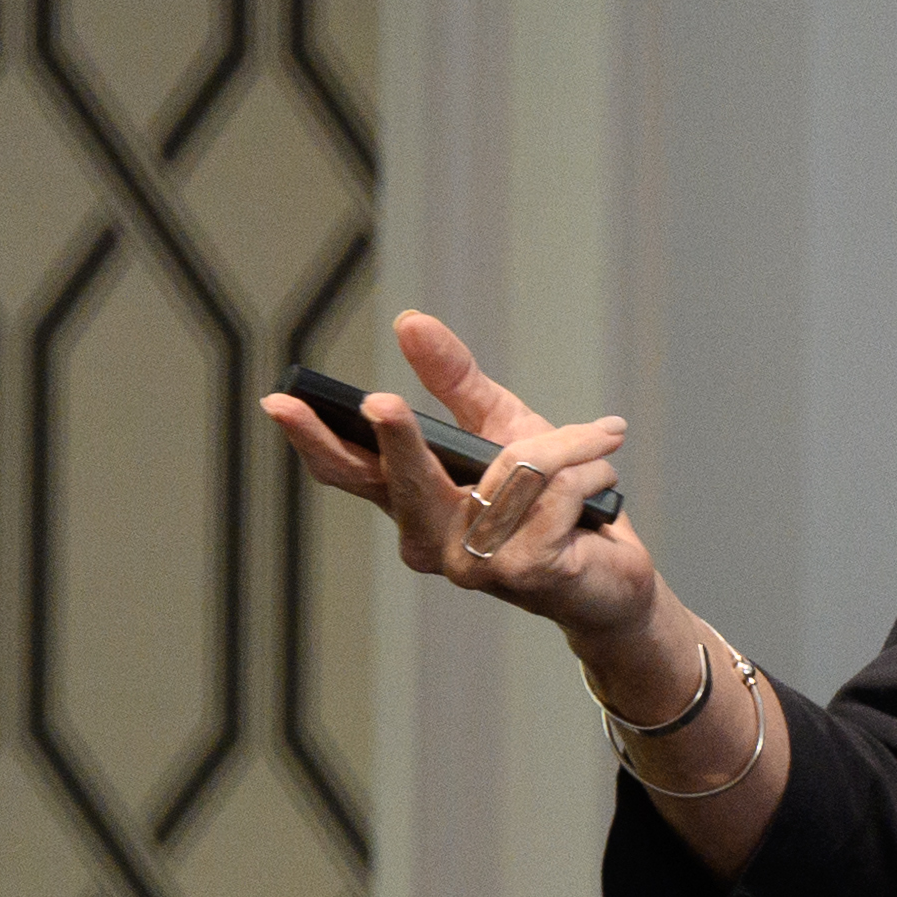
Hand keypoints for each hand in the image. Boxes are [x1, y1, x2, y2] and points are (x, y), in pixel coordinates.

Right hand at [262, 309, 659, 646]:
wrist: (615, 572)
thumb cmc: (551, 500)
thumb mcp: (501, 425)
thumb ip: (453, 378)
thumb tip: (409, 322)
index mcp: (411, 501)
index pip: (348, 468)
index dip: (313, 437)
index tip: (281, 403)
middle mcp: (429, 541)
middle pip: (400, 479)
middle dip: (399, 439)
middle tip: (381, 403)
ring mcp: (472, 565)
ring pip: (510, 468)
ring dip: (565, 445)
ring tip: (595, 447)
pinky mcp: (522, 574)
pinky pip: (555, 489)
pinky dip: (591, 472)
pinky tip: (602, 491)